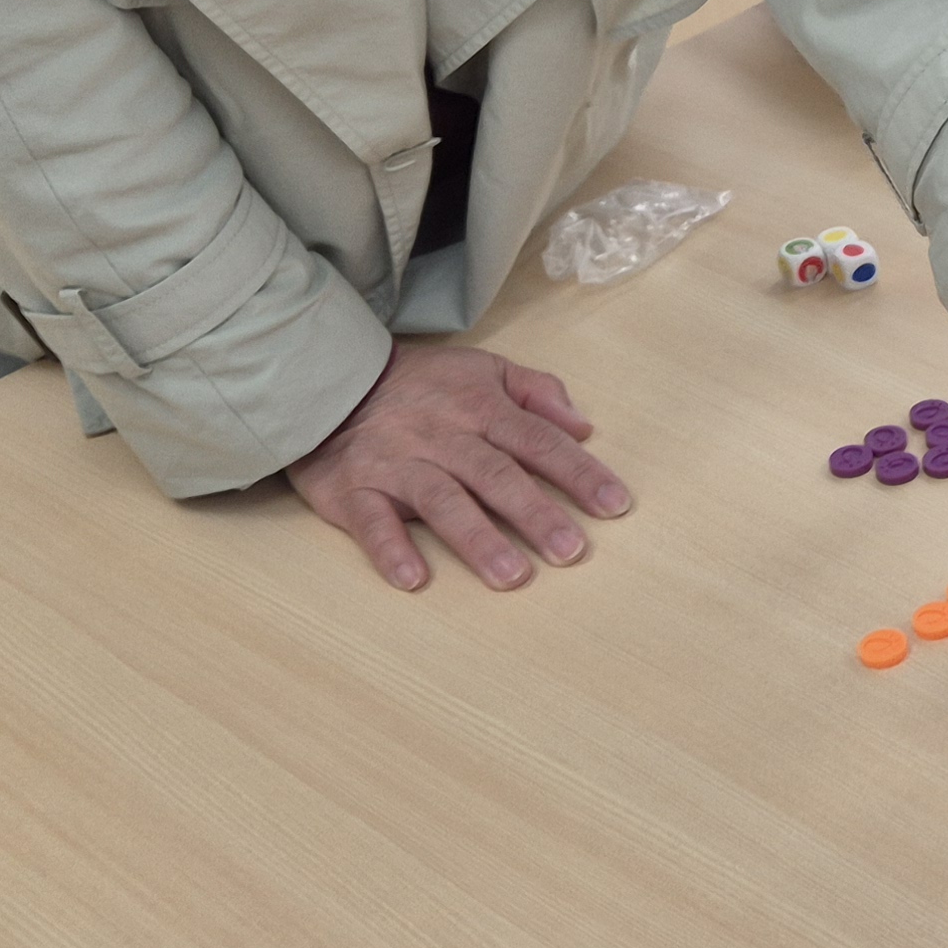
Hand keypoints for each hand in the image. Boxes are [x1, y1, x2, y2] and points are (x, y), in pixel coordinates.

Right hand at [288, 342, 625, 590]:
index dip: (578, 472)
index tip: (614, 505)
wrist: (333, 377)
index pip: (539, 441)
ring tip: (511, 576)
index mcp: (480, 409)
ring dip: (477, 539)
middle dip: (536, 514)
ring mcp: (398, 465)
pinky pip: (372, 522)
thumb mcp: (484, 369)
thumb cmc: (422, 383)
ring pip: (443, 502)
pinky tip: (413, 578)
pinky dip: (390, 549)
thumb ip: (537, 392)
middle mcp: (444, 438)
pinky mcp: (355, 490)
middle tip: (570, 551)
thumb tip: (583, 426)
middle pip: (496, 476)